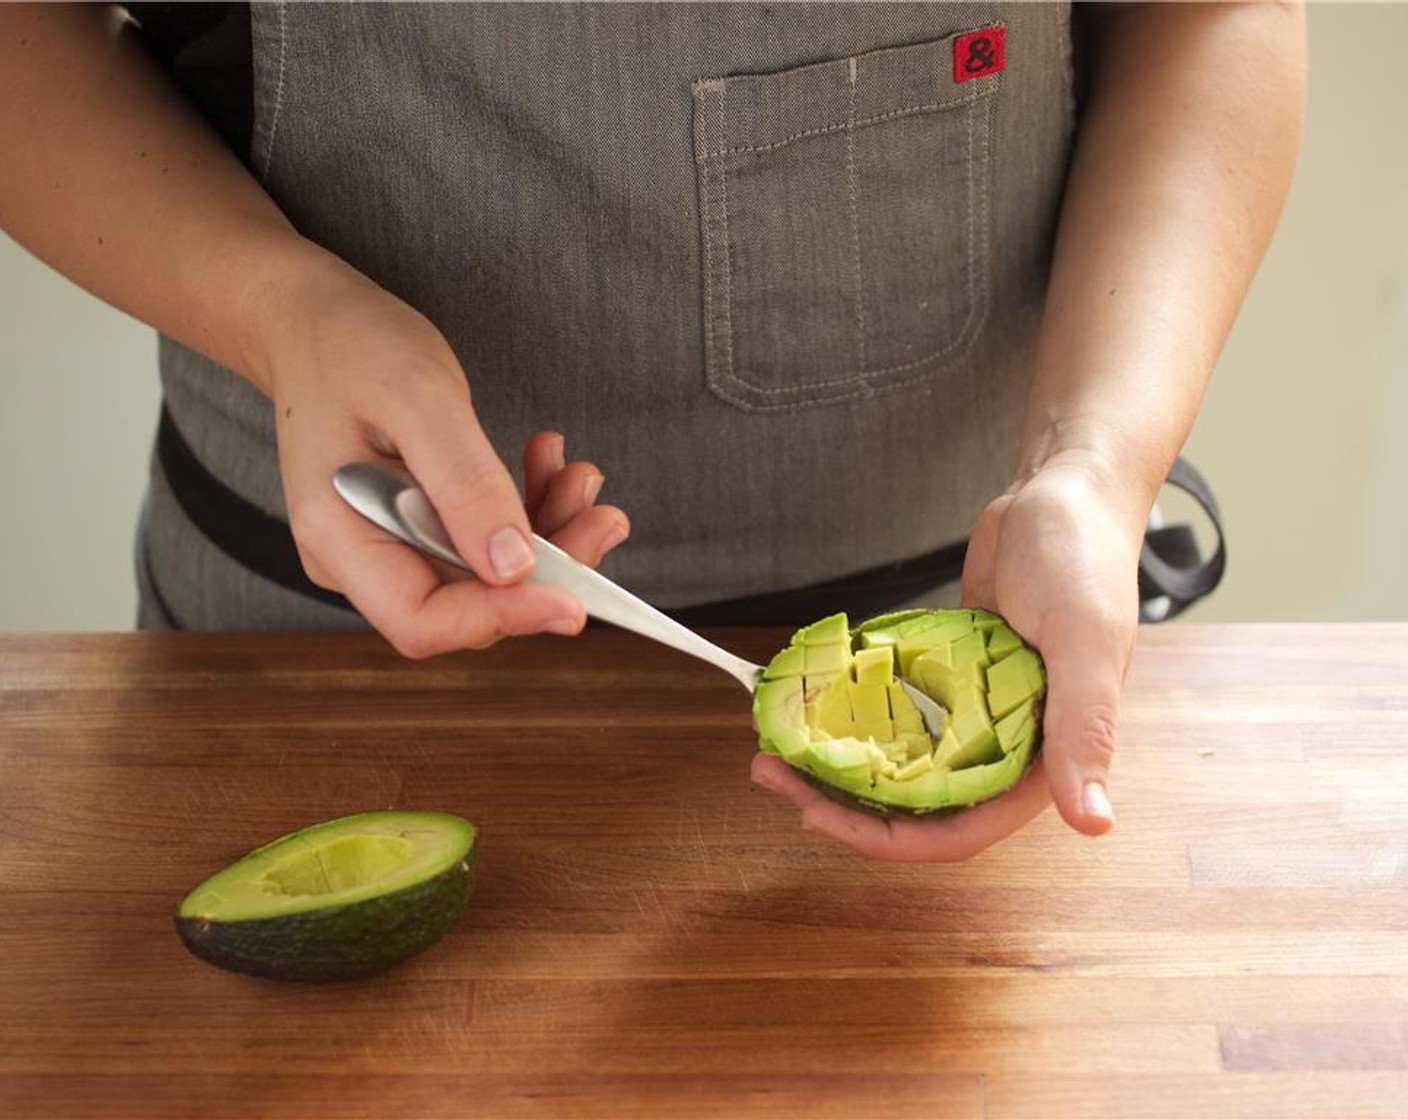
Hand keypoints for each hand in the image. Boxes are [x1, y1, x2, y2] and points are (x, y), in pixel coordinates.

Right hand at [266, 259, 629, 655]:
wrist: (317, 324)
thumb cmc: (353, 347)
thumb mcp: (418, 397)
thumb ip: (464, 484)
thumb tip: (514, 567)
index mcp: (338, 537)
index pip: (423, 621)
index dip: (502, 617)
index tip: (574, 597)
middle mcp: (358, 560)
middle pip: (466, 606)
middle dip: (546, 569)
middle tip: (602, 515)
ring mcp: (387, 548)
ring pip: (486, 577)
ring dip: (548, 535)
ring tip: (579, 476)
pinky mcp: (415, 530)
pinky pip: (483, 543)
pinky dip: (527, 511)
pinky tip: (547, 463)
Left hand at [751, 457, 1139, 860]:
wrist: (1062, 490)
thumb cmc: (1084, 562)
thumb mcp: (1087, 643)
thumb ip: (1086, 730)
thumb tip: (1092, 821)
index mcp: (1045, 761)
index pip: (962, 831)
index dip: (890, 839)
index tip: (817, 815)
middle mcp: (1006, 746)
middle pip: (917, 804)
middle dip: (845, 802)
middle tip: (772, 774)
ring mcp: (972, 711)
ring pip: (899, 761)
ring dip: (842, 762)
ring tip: (776, 746)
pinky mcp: (947, 675)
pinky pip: (894, 710)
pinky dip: (854, 713)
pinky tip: (810, 703)